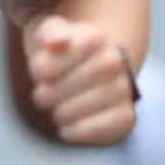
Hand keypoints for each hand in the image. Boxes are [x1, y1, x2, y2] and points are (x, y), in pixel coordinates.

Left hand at [24, 16, 137, 145]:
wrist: (76, 72)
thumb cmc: (54, 52)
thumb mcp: (44, 34)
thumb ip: (49, 33)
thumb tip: (58, 42)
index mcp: (94, 37)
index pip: (64, 56)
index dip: (44, 68)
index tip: (38, 72)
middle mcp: (116, 60)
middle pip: (77, 82)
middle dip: (52, 93)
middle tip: (42, 96)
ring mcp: (124, 87)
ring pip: (93, 104)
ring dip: (66, 112)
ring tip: (56, 111)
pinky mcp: (126, 114)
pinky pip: (112, 126)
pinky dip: (85, 131)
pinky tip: (67, 130)